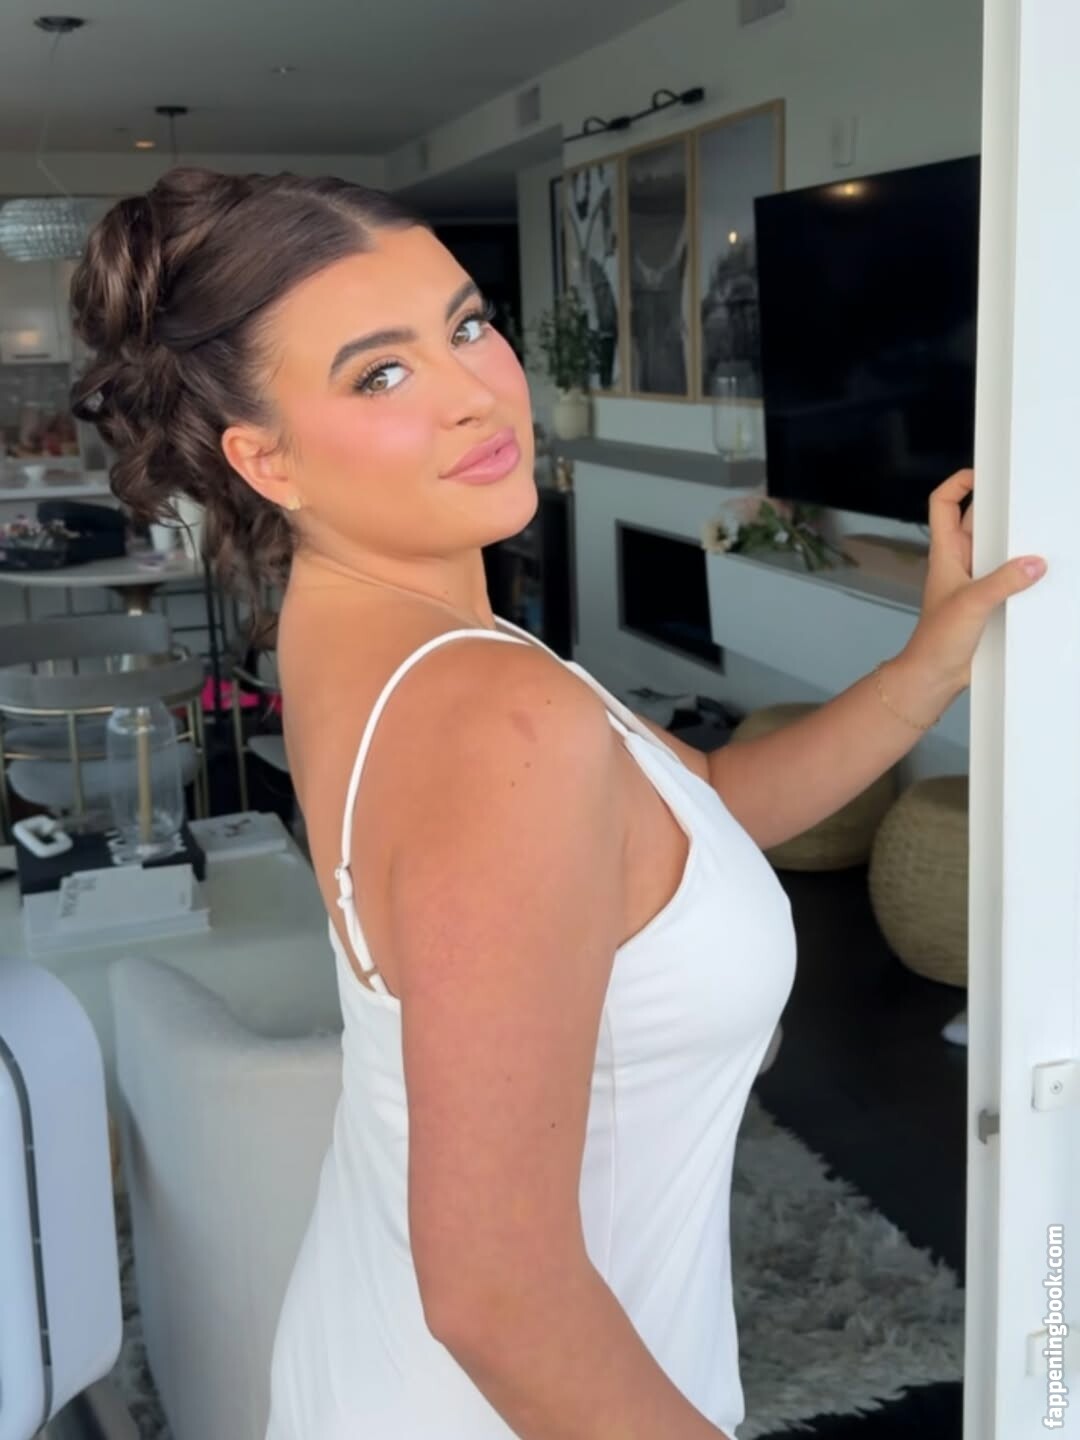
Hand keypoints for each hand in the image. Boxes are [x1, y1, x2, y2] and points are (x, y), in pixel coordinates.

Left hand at [903, 469, 1046, 692]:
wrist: (934, 676)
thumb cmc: (936, 640)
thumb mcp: (971, 603)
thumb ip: (1003, 581)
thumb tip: (1034, 563)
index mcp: (945, 553)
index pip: (943, 505)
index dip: (957, 484)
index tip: (981, 473)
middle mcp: (960, 563)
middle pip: (976, 522)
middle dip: (998, 508)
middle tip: (1025, 497)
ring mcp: (974, 581)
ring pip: (996, 549)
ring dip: (1014, 541)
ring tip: (1041, 529)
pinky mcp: (988, 601)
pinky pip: (1008, 577)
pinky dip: (1023, 571)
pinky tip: (1043, 572)